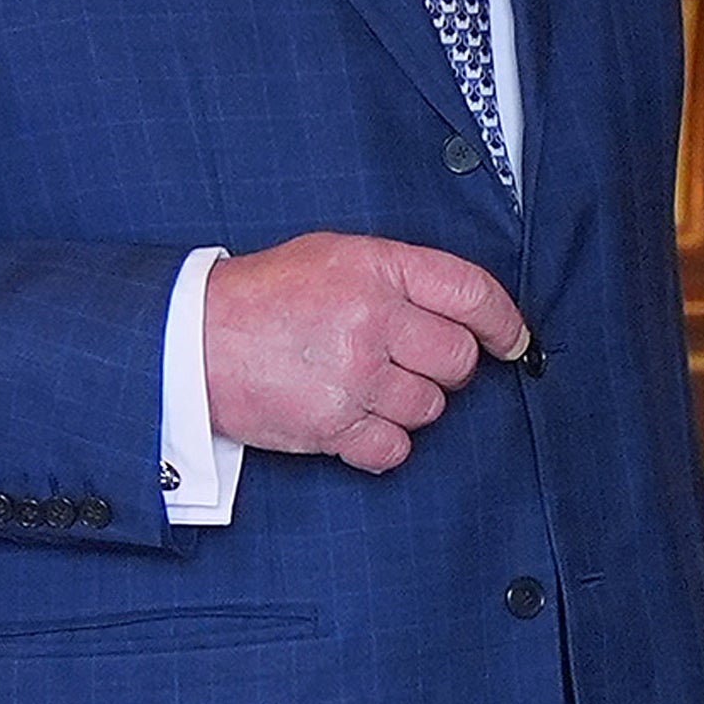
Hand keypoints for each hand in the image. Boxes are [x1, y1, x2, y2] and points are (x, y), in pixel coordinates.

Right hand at [202, 234, 527, 475]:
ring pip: (430, 407)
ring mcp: (354, 375)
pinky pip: (395, 448)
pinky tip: (358, 420)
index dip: (504, 321)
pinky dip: (384, 442)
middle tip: (410, 361)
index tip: (512, 340)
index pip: (472, 293)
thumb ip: (401, 276)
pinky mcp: (332, 425)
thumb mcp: (336, 256)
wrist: (190, 338)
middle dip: (445, 366)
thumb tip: (468, 309)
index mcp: (379, 268)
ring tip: (367, 385)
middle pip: (458, 359)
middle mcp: (373, 320)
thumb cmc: (266, 296)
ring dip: (409, 403)